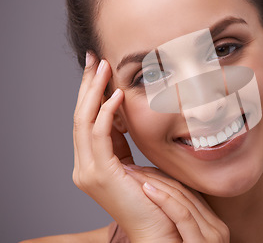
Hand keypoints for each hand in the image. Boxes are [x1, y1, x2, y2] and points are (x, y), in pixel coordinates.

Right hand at [72, 53, 185, 241]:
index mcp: (95, 162)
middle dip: (87, 86)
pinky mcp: (100, 175)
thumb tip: (128, 114)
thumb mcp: (139, 162)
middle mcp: (85, 166)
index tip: (100, 68)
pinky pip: (99, 137)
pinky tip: (116, 97)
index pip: (88, 120)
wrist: (160, 231)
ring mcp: (88, 172)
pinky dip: (106, 114)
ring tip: (102, 67)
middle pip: (80, 116)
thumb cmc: (157, 199)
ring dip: (94, 92)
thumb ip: (128, 142)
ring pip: (84, 122)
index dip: (93, 93)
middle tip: (93, 58)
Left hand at [124, 165, 229, 241]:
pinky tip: (147, 189)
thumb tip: (156, 189)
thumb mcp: (179, 238)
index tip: (140, 169)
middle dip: (157, 179)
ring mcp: (213, 237)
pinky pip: (183, 216)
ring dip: (157, 185)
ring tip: (135, 174)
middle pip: (186, 195)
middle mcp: (218, 229)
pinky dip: (164, 201)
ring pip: (184, 201)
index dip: (163, 179)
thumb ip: (178, 219)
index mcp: (213, 225)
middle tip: (133, 167)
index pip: (189, 194)